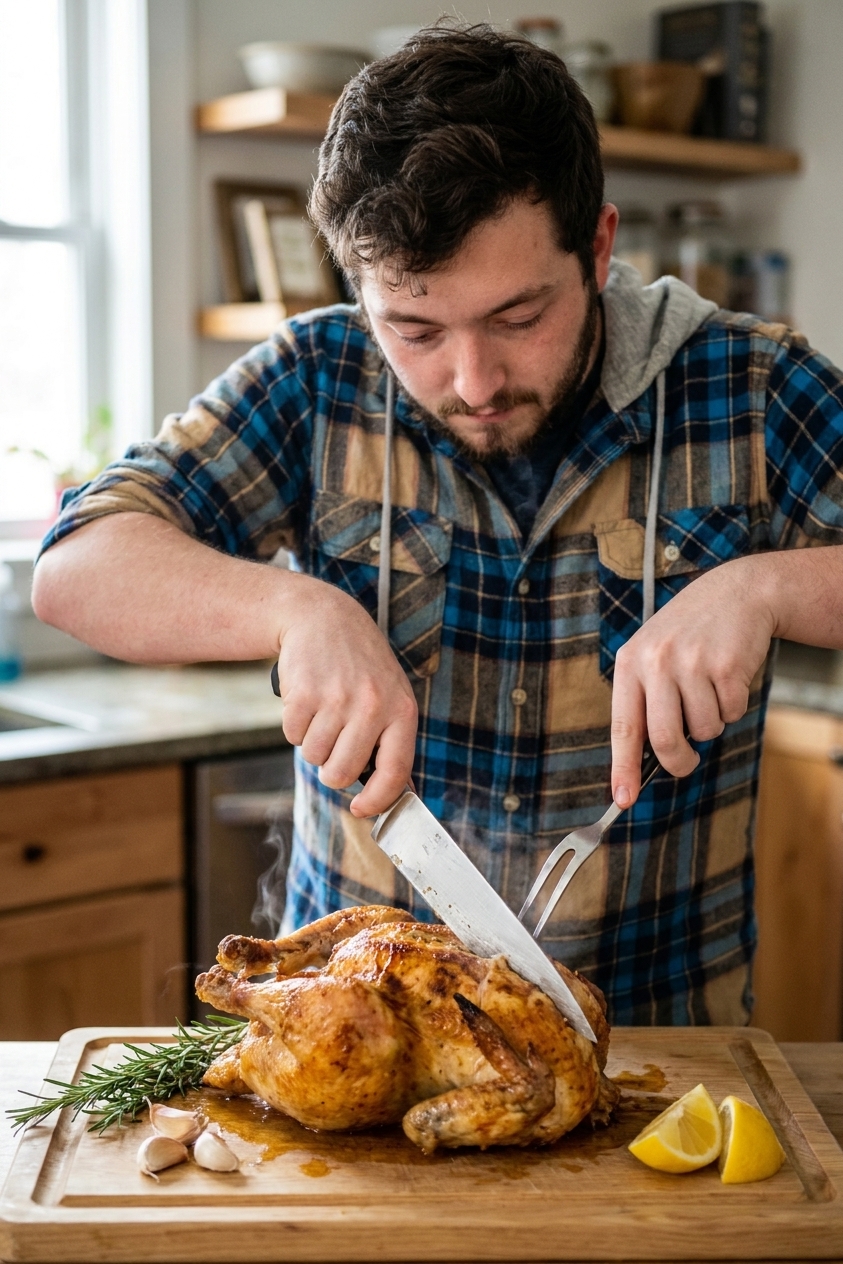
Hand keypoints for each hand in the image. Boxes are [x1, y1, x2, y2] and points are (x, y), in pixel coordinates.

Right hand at [275, 575, 417, 816]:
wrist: (323, 617)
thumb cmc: (359, 665)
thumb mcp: (390, 694)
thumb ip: (392, 740)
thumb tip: (396, 793)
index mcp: (402, 710)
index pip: (394, 772)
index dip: (376, 801)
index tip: (359, 809)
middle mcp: (373, 706)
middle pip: (341, 772)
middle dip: (330, 769)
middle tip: (333, 742)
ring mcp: (337, 699)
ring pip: (314, 756)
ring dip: (312, 742)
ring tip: (322, 711)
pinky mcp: (304, 694)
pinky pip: (292, 736)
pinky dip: (294, 724)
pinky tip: (306, 699)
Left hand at [610, 557, 775, 806]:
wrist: (737, 593)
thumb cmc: (690, 635)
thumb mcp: (654, 655)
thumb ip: (646, 700)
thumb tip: (645, 761)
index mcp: (630, 663)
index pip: (623, 727)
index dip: (623, 768)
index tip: (623, 799)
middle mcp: (656, 662)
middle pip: (665, 740)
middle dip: (679, 762)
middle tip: (687, 763)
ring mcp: (691, 662)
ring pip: (704, 729)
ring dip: (712, 723)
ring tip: (709, 690)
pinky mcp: (726, 665)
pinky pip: (731, 713)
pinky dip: (734, 706)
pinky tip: (729, 677)